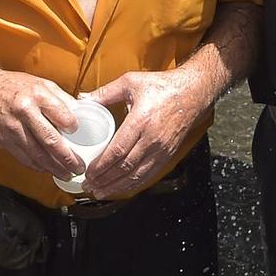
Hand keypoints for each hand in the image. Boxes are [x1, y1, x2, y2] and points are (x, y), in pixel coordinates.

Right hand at [0, 68, 85, 176]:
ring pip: (37, 155)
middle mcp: (24, 112)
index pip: (63, 116)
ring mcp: (12, 128)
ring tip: (66, 174)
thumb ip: (61, 99)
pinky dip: (38, 167)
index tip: (80, 135)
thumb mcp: (41, 83)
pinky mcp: (3, 140)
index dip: (74, 128)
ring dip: (54, 168)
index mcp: (37, 94)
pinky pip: (24, 158)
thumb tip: (79, 116)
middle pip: (50, 141)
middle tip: (78, 167)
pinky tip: (47, 170)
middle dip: (67, 158)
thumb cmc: (13, 85)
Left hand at [79, 68, 209, 198]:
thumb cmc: (162, 86)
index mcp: (141, 121)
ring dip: (117, 186)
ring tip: (101, 192)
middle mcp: (152, 139)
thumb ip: (105, 92)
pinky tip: (122, 187)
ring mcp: (162, 149)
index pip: (118, 151)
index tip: (88, 173)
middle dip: (105, 180)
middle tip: (89, 185)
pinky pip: (149, 174)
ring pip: (137, 175)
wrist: (192, 92)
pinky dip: (134, 184)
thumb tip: (82, 99)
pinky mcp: (168, 154)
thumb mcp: (130, 82)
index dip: (102, 166)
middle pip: (125, 167)